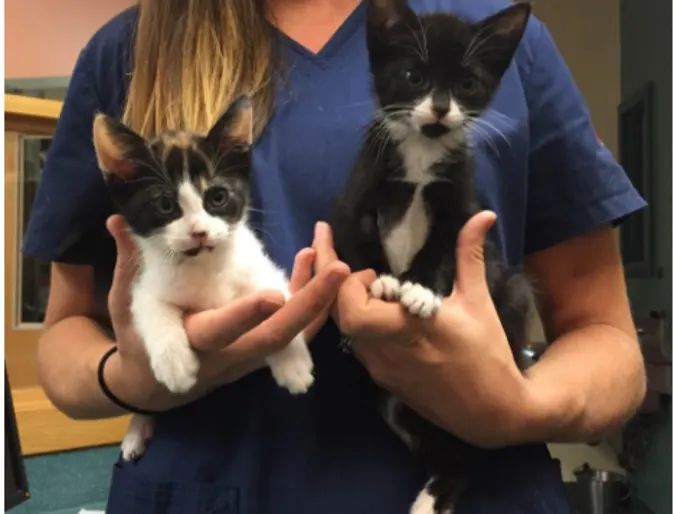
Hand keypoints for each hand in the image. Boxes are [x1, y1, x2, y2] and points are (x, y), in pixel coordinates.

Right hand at [105, 215, 348, 409]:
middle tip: (338, 269)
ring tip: (337, 263)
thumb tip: (118, 221)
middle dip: (309, 304)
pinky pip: (295, 333)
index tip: (272, 296)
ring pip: (294, 337)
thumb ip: (129, 263)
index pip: (221, 331)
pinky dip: (309, 302)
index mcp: (193, 340)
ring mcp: (250, 358)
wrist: (154, 385)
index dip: (245, 315)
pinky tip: (315, 266)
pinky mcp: (262, 353)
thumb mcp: (128, 304)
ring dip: (319, 302)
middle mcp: (229, 355)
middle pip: (276, 337)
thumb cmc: (138, 338)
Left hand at [312, 214, 533, 447]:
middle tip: (334, 253)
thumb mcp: (479, 302)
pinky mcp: (383, 380)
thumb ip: (469, 256)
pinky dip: (355, 320)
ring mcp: (380, 369)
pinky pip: (357, 345)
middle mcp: (384, 352)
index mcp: (406, 331)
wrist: (492, 414)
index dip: (350, 285)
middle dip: (331, 284)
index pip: (353, 312)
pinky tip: (368, 304)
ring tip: (347, 274)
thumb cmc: (487, 355)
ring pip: (342, 332)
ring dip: (342, 301)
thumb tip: (483, 214)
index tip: (371, 270)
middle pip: (337, 319)